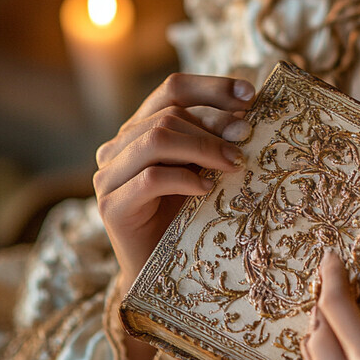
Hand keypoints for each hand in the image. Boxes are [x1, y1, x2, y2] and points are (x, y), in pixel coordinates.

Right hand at [94, 73, 254, 295]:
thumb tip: (247, 113)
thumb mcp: (204, 166)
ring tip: (233, 163)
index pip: (173, 89)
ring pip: (157, 139)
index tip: (250, 94)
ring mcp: (109, 175)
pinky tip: (207, 189)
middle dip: (214, 125)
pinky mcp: (110, 206)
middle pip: (170, 115)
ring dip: (203, 148)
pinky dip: (185, 179)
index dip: (212, 87)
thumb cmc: (188, 213)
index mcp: (140, 128)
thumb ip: (214, 138)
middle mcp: (118, 146)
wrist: (163, 272)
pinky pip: (151, 178)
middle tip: (247, 138)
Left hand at [300, 251, 359, 359]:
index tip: (332, 257)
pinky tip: (342, 349)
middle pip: (317, 330)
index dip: (331, 277)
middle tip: (334, 277)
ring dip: (321, 327)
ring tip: (337, 308)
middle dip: (323, 298)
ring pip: (312, 359)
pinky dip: (323, 357)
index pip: (337, 308)